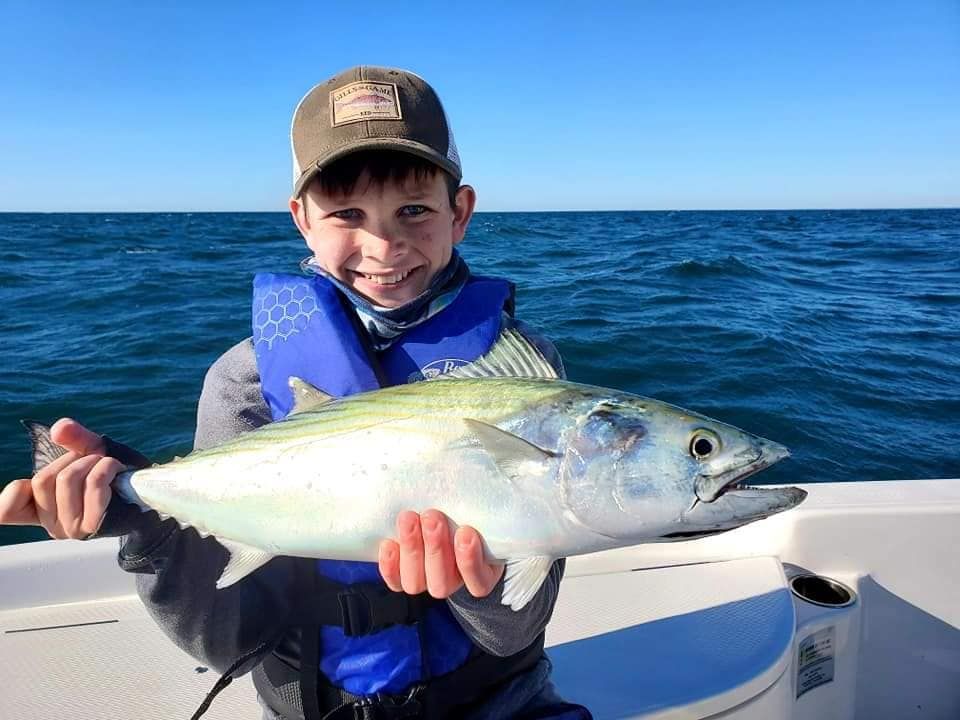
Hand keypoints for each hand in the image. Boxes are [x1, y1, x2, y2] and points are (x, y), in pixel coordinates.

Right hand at [0, 418, 123, 538]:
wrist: (146, 498)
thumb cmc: (113, 477)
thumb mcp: (90, 453)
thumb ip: (74, 439)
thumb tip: (60, 428)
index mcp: (40, 510)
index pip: (6, 511)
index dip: (12, 494)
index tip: (31, 481)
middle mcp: (51, 524)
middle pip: (44, 478)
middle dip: (71, 458)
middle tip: (91, 458)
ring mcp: (71, 528)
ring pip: (67, 479)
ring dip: (91, 461)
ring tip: (105, 463)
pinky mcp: (93, 526)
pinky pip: (92, 485)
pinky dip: (105, 467)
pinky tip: (114, 467)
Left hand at [378, 509, 504, 599]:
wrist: (441, 506)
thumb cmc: (470, 506)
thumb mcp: (480, 504)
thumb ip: (479, 500)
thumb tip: (479, 479)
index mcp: (481, 571)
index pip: (479, 580)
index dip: (470, 561)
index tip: (465, 531)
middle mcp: (453, 580)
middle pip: (443, 582)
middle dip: (436, 548)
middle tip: (432, 516)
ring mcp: (426, 580)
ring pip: (416, 583)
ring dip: (412, 550)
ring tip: (409, 518)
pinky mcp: (403, 576)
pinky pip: (395, 581)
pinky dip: (389, 566)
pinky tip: (389, 543)